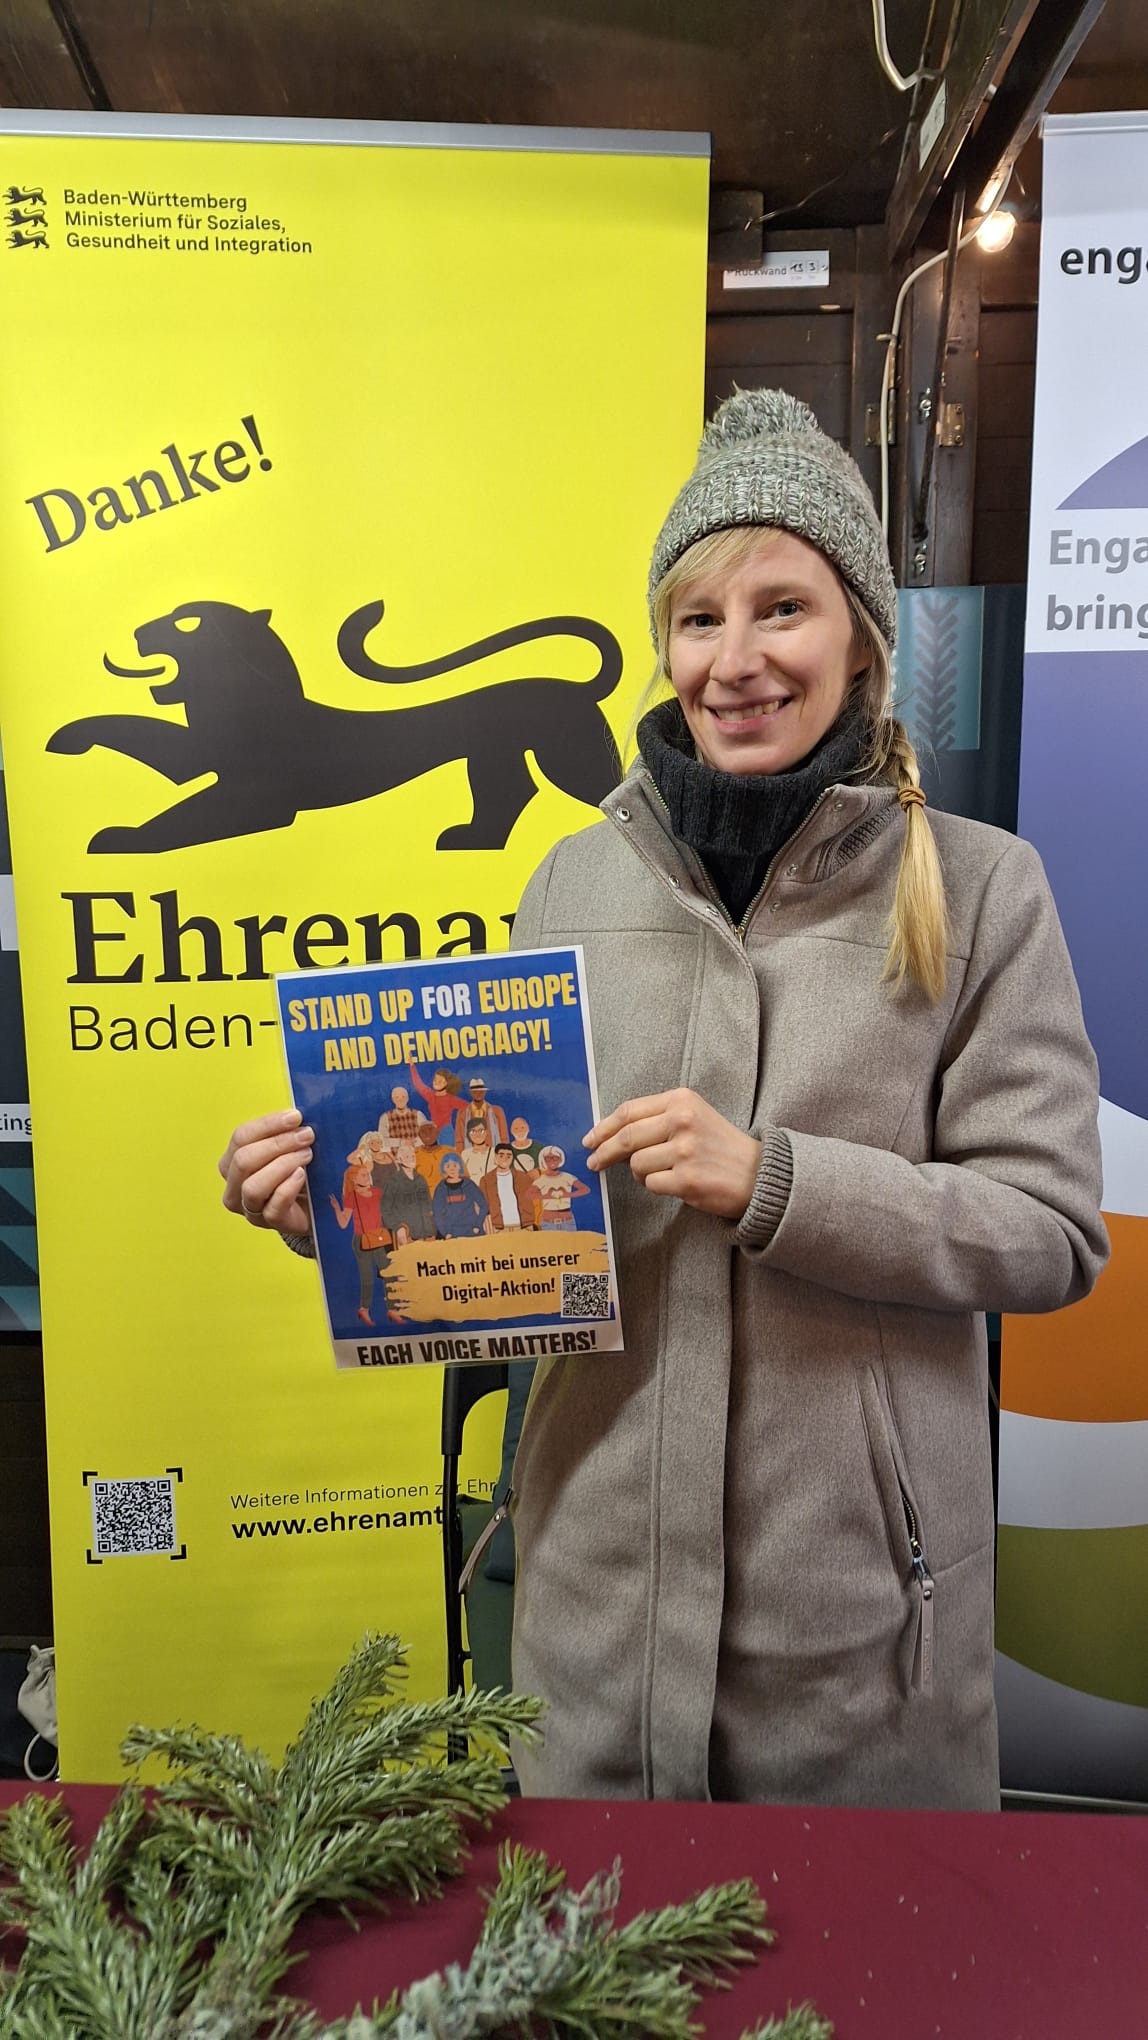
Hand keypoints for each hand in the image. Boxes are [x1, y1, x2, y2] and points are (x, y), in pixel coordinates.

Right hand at [219, 1109, 313, 1234]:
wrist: (315, 1207)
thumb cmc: (297, 1173)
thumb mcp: (287, 1149)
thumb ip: (285, 1132)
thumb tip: (296, 1115)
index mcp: (232, 1163)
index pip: (240, 1137)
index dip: (268, 1124)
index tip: (295, 1117)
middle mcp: (234, 1187)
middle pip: (243, 1160)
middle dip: (278, 1143)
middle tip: (307, 1136)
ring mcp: (250, 1209)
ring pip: (252, 1186)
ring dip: (283, 1165)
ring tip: (307, 1155)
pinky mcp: (270, 1223)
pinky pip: (273, 1207)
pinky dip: (288, 1187)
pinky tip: (302, 1176)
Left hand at [584, 1088, 760, 1219]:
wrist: (758, 1174)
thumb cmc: (721, 1146)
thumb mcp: (693, 1117)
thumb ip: (656, 1120)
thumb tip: (610, 1137)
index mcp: (681, 1100)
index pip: (629, 1111)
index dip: (603, 1127)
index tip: (590, 1139)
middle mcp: (682, 1121)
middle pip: (625, 1137)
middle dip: (604, 1152)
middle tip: (594, 1162)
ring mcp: (684, 1150)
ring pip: (636, 1163)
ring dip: (640, 1173)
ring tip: (660, 1173)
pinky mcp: (687, 1179)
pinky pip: (651, 1184)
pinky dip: (656, 1187)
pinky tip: (673, 1183)